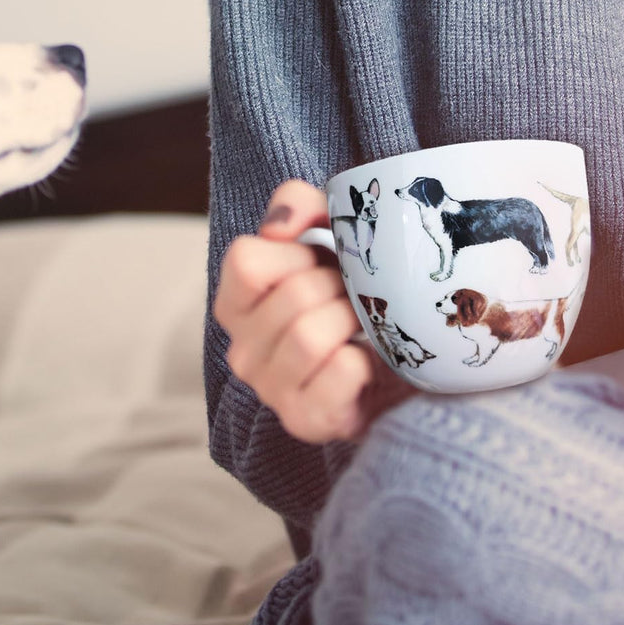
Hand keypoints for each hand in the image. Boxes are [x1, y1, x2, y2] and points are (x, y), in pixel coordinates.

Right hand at [214, 179, 417, 443]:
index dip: (292, 254)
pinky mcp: (305, 419)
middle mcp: (242, 350)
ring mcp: (270, 389)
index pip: (245, 260)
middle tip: (353, 296)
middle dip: (339, 287)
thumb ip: (297, 205)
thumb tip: (280, 225)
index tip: (315, 262)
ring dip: (352, 320)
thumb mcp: (323, 236)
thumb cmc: (345, 298)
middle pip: (293, 296)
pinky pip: (341, 371)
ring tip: (362, 325)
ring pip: (310, 334)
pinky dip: (365, 359)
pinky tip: (366, 362)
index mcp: (235, 304)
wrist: (388, 369)